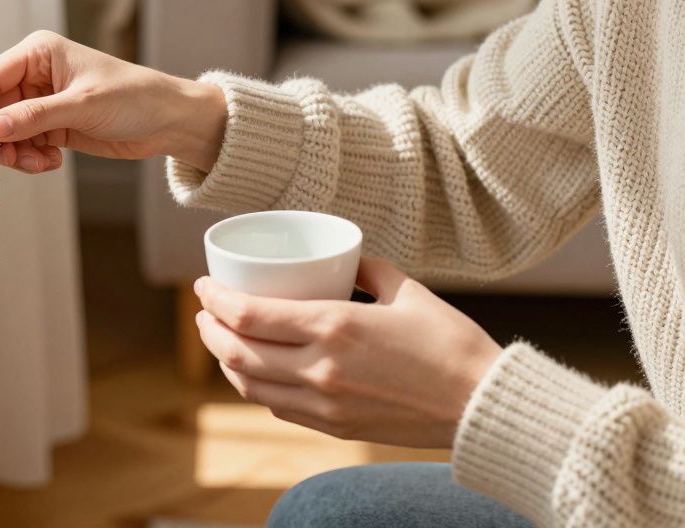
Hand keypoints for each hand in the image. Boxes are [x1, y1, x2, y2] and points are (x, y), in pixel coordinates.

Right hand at [0, 30, 226, 172]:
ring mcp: (43, 102)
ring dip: (16, 153)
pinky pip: (24, 145)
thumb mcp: (82, 105)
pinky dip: (31, 158)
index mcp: (39, 53)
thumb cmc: (136, 96)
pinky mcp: (52, 125)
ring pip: (6, 132)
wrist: (167, 121)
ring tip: (41, 162)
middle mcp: (36, 75)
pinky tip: (53, 161)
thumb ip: (35, 117)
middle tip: (11, 159)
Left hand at [194, 258, 501, 448]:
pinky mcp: (335, 427)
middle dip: (210, 329)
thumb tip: (342, 258)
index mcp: (335, 327)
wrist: (481, 405)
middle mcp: (321, 368)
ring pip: (251, 384)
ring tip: (220, 339)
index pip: (249, 315)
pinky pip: (278, 407)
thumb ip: (366, 269)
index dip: (215, 299)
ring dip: (225, 360)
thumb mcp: (406, 290)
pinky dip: (254, 386)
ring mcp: (325, 403)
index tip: (203, 285)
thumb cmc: (451, 343)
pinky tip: (253, 370)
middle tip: (205, 310)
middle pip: (238, 351)